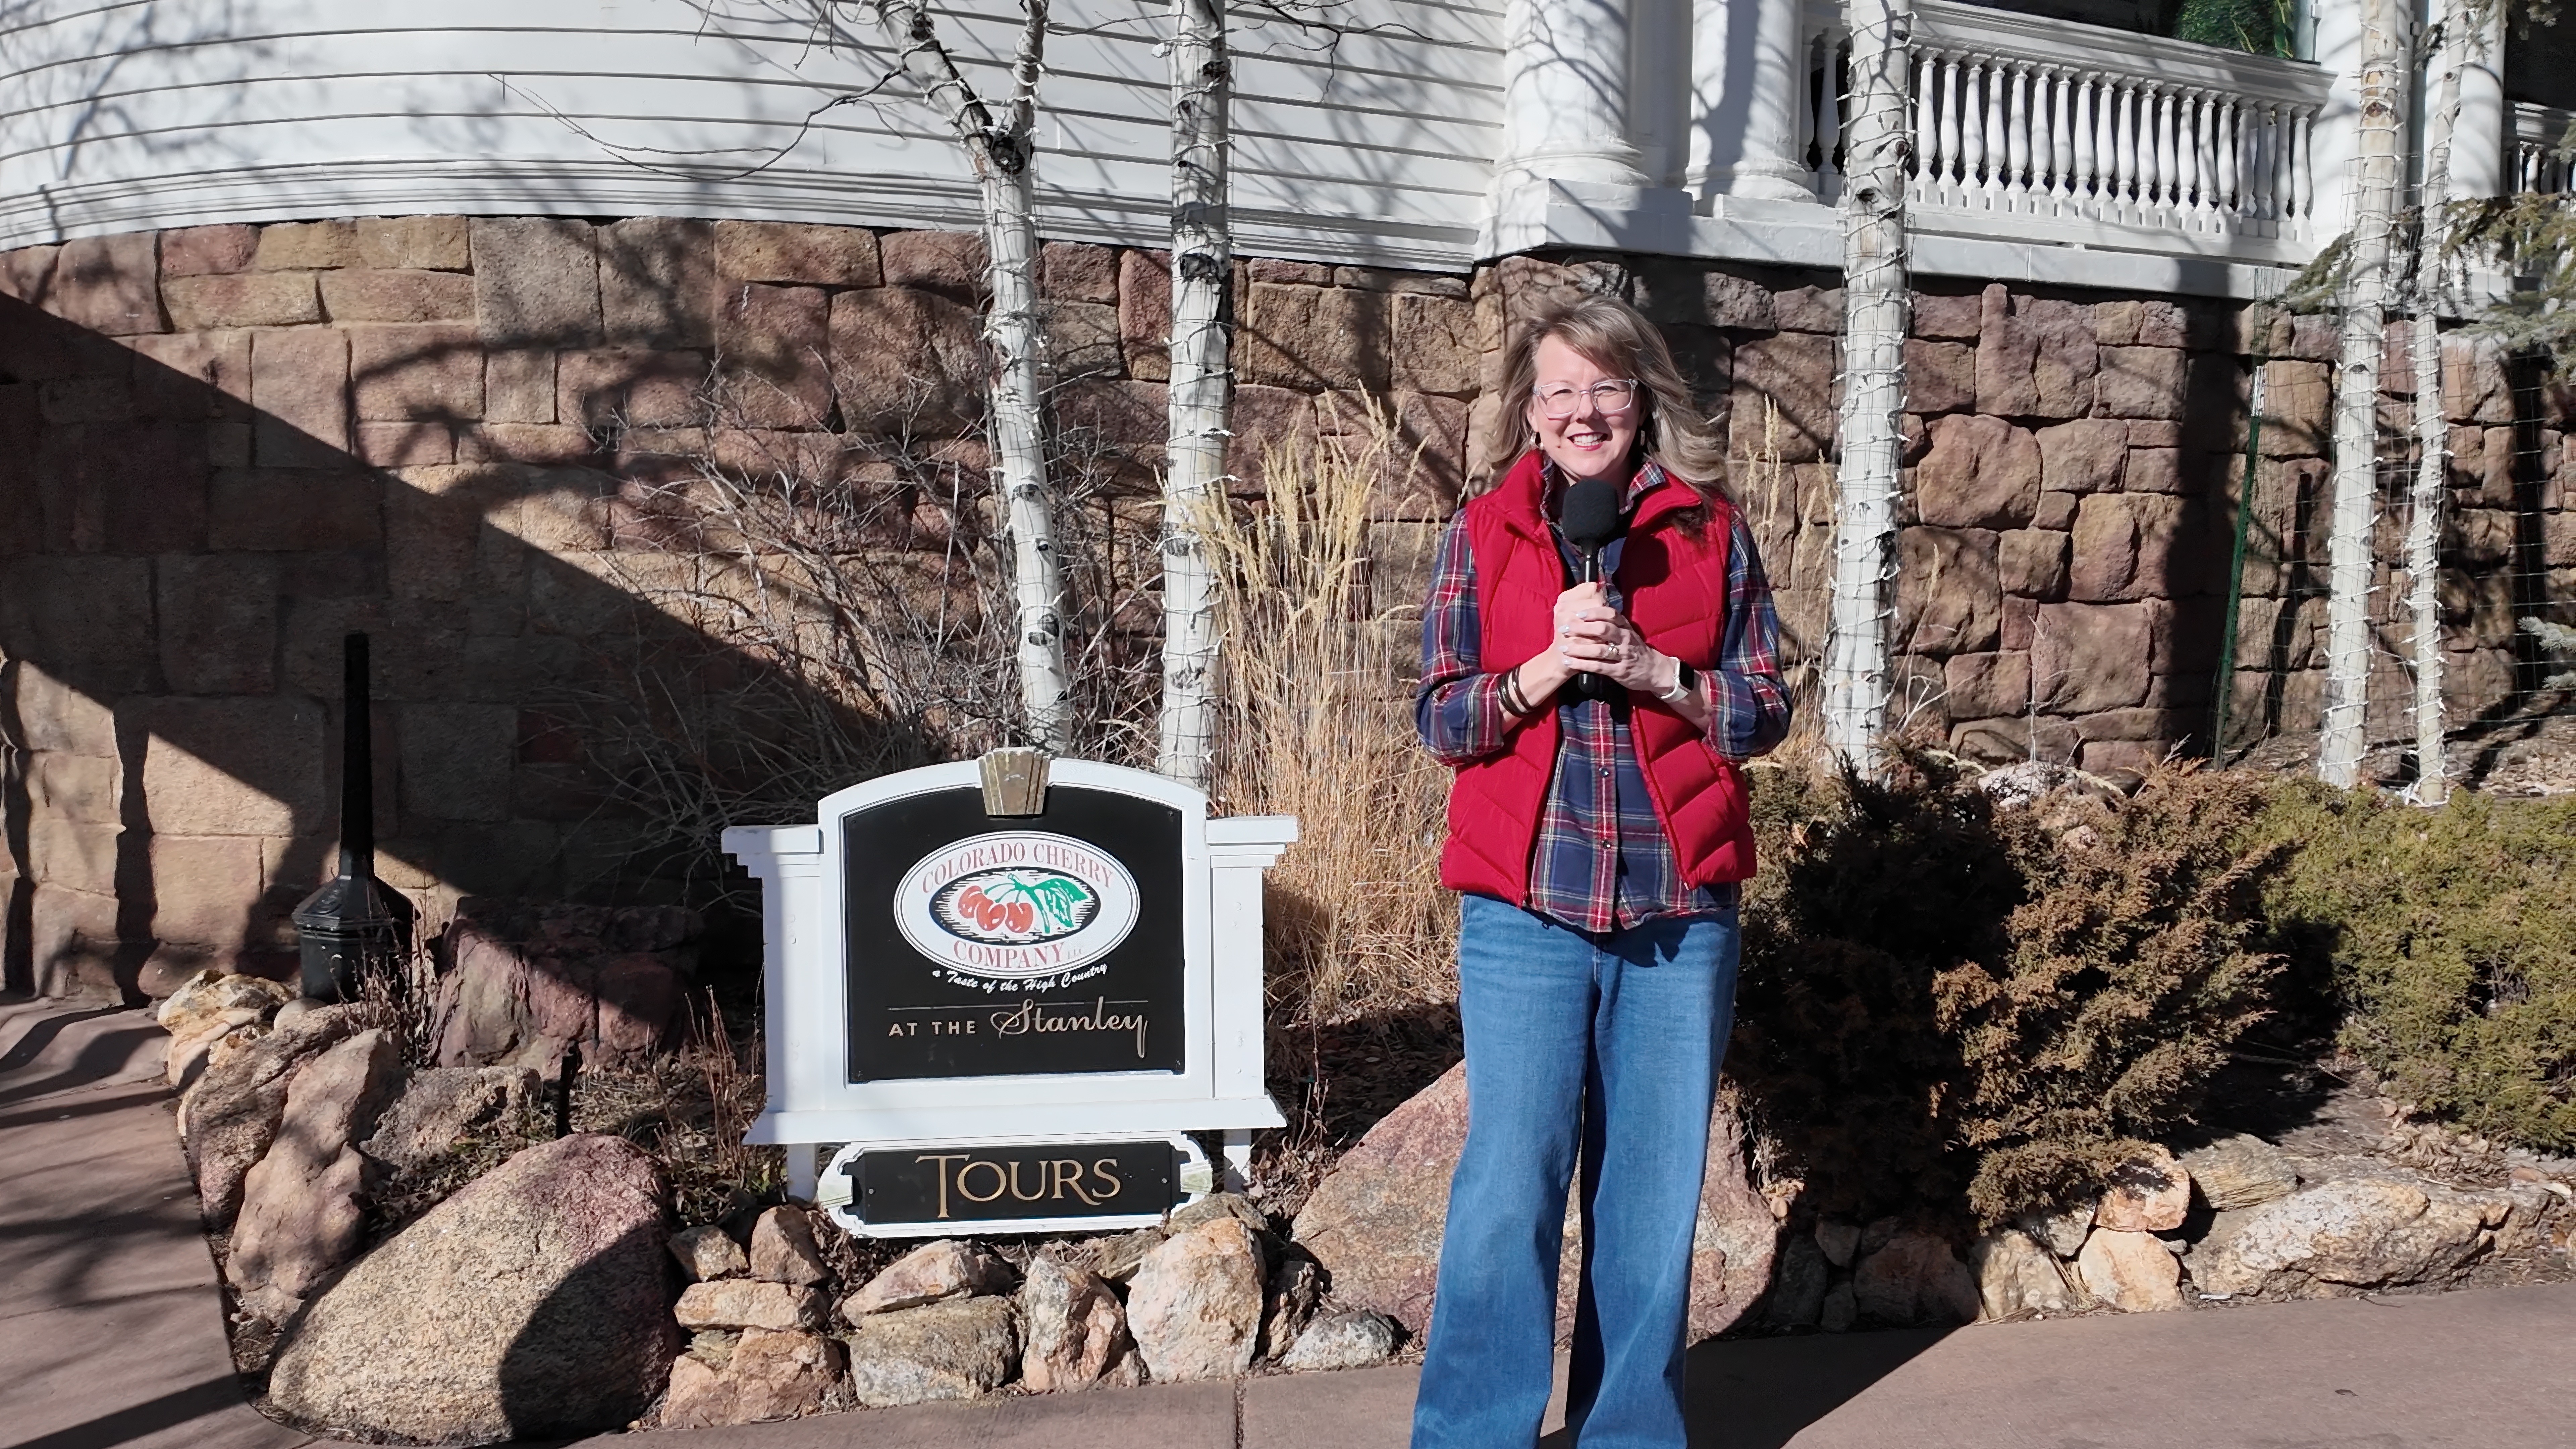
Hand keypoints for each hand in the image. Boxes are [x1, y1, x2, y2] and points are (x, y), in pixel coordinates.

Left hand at [1553, 583, 1673, 694]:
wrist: (1654, 670)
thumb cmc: (1634, 649)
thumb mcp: (1627, 632)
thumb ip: (1611, 623)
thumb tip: (1589, 608)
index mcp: (1625, 627)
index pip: (1610, 614)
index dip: (1593, 613)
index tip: (1578, 613)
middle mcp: (1625, 639)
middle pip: (1603, 630)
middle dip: (1582, 628)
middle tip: (1565, 628)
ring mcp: (1623, 655)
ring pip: (1599, 650)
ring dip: (1579, 649)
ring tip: (1563, 648)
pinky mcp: (1619, 671)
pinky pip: (1598, 667)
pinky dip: (1582, 664)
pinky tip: (1569, 662)